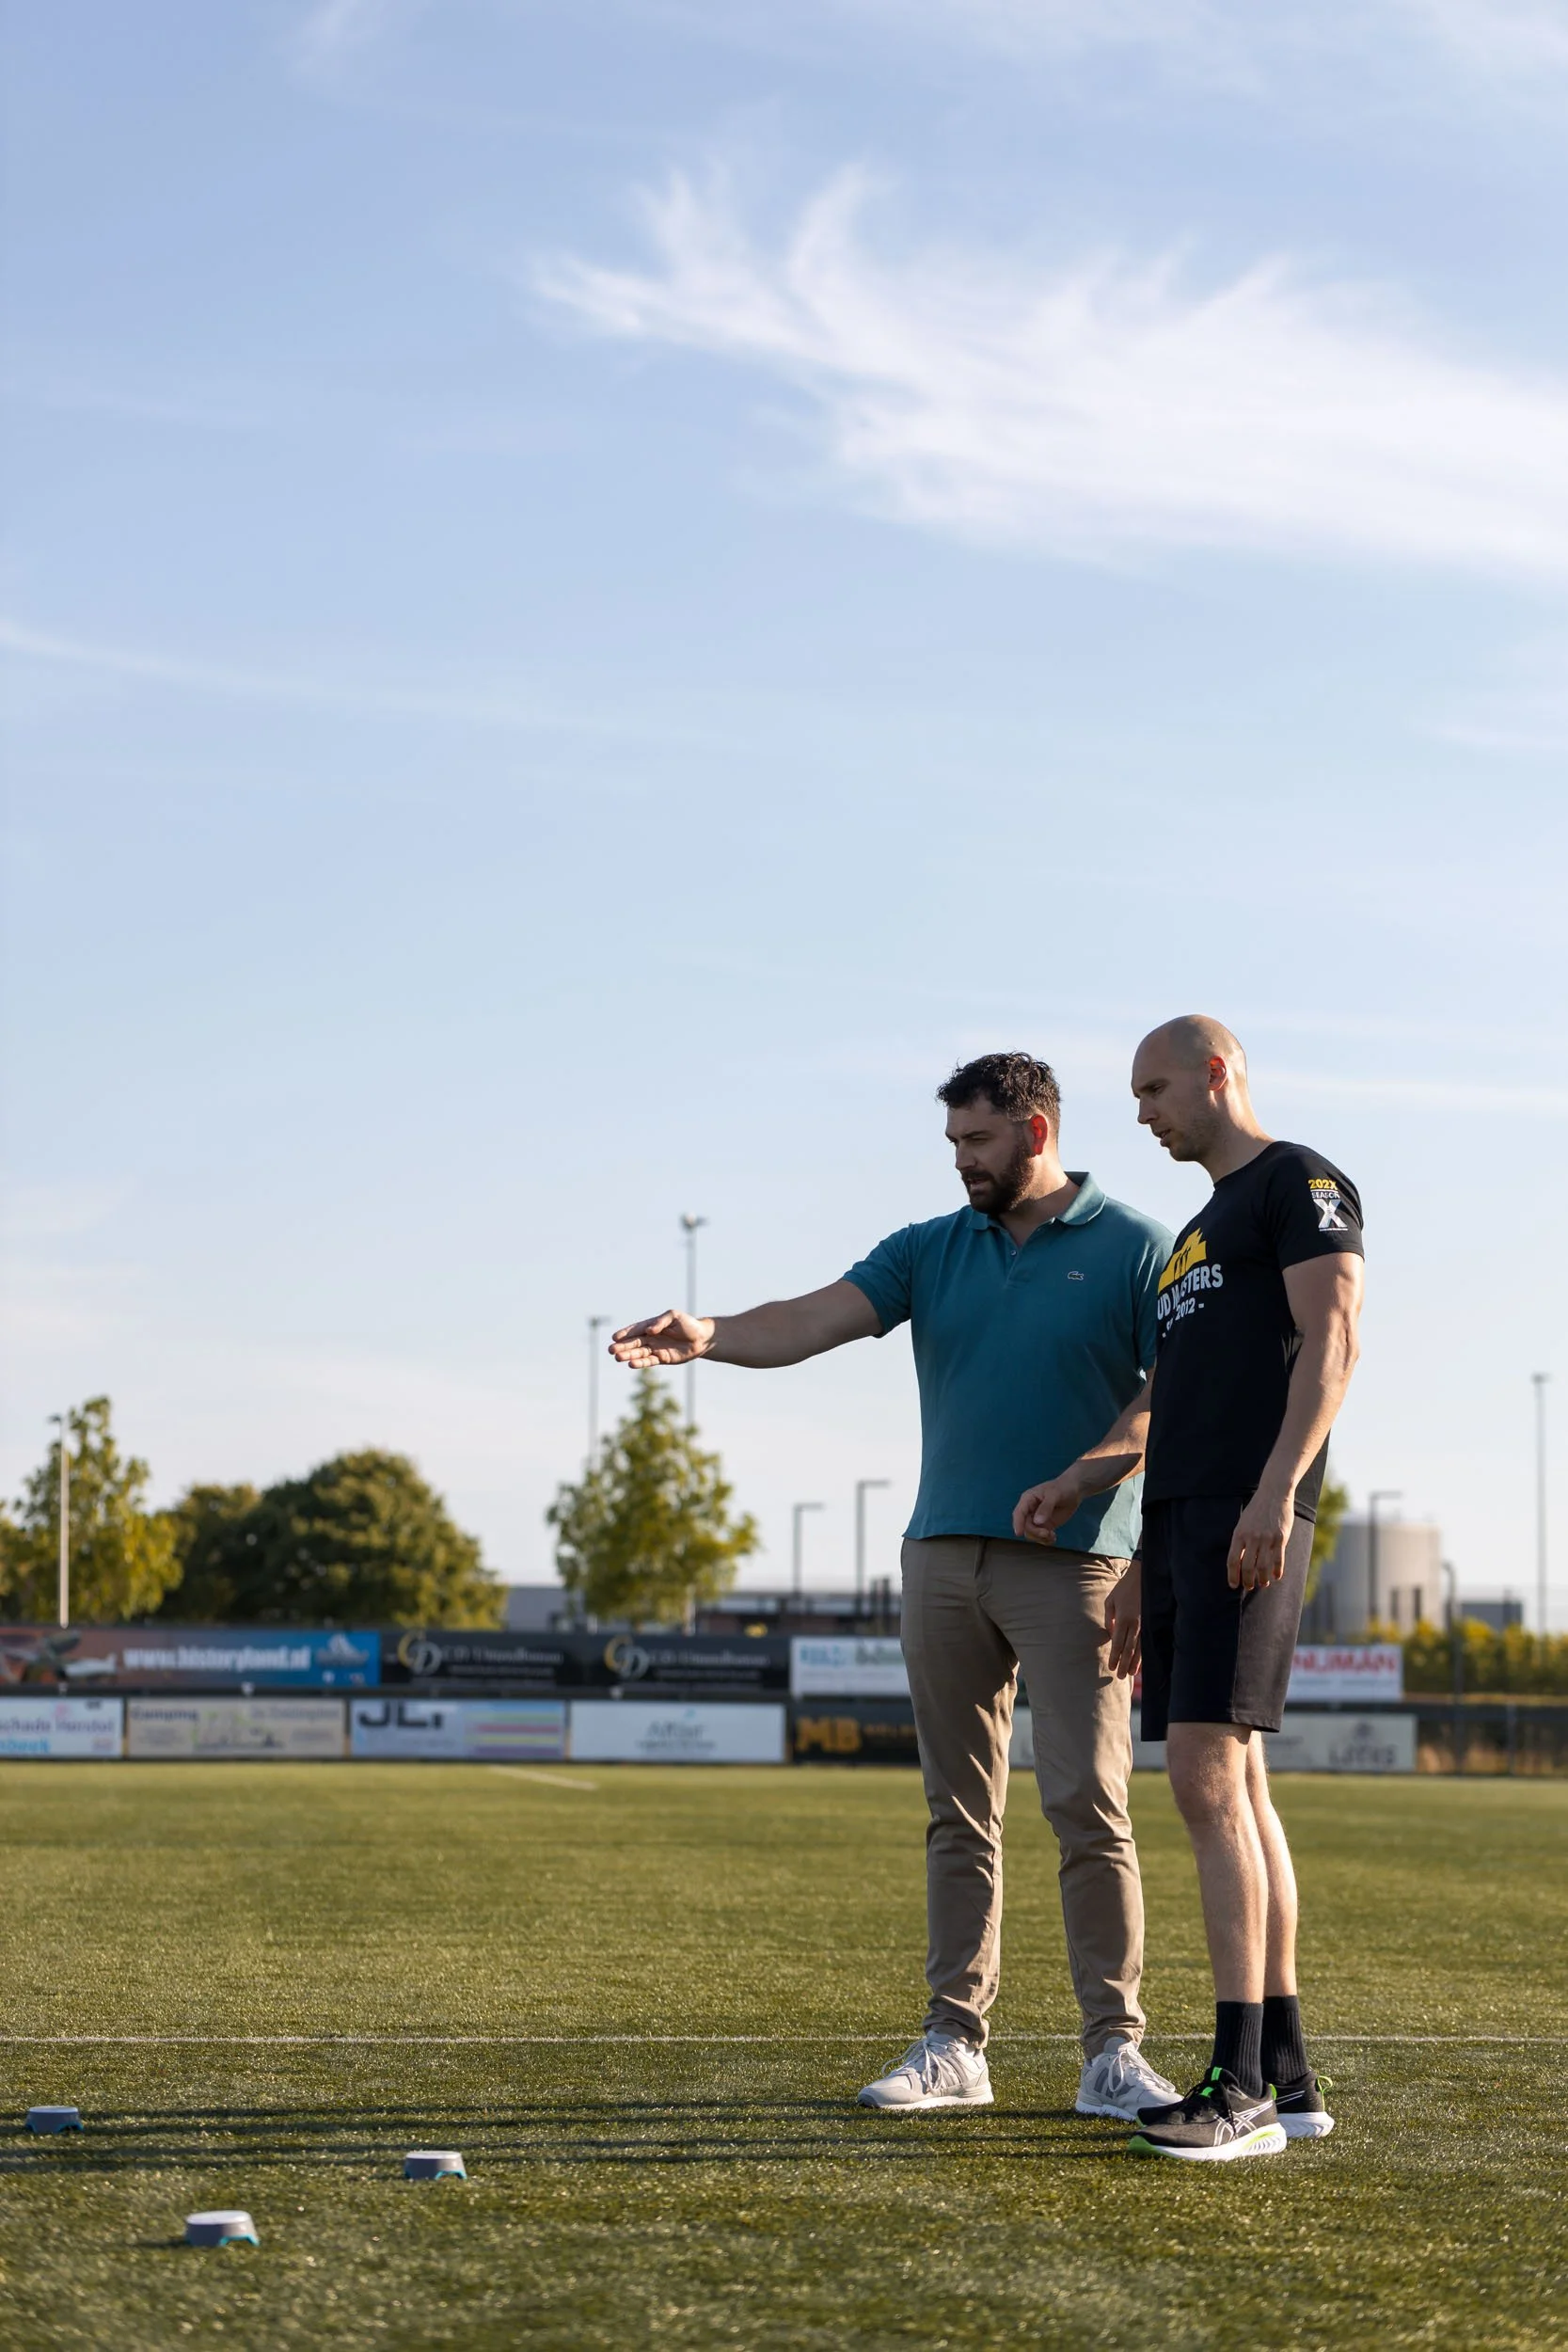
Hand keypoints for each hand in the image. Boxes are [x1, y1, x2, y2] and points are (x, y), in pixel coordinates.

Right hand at [608, 1310, 715, 1368]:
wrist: (702, 1338)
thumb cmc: (688, 1324)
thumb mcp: (674, 1316)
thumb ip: (661, 1322)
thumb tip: (649, 1330)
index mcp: (652, 1325)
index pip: (635, 1330)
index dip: (625, 1333)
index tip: (614, 1337)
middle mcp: (651, 1337)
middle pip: (634, 1342)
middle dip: (622, 1346)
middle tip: (611, 1350)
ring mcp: (656, 1348)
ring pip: (639, 1353)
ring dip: (628, 1355)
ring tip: (618, 1358)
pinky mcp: (662, 1358)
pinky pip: (649, 1361)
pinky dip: (640, 1363)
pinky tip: (631, 1364)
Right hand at [1012, 1471, 1083, 1544]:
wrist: (1074, 1491)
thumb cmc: (1062, 1488)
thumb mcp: (1054, 1495)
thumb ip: (1046, 1507)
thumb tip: (1037, 1521)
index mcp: (1028, 1499)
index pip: (1019, 1512)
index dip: (1017, 1523)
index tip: (1019, 1533)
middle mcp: (1030, 1510)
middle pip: (1025, 1526)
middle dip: (1035, 1532)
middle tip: (1048, 1533)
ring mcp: (1037, 1519)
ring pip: (1032, 1533)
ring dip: (1041, 1537)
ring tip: (1052, 1536)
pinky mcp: (1045, 1525)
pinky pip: (1040, 1536)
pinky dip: (1045, 1540)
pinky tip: (1053, 1538)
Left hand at [1105, 1560, 1140, 1678]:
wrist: (1142, 1577)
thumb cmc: (1123, 1589)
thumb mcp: (1110, 1601)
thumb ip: (1108, 1619)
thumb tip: (1110, 1635)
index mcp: (1122, 1619)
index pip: (1117, 1643)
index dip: (1115, 1657)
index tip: (1112, 1667)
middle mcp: (1134, 1624)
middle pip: (1129, 1649)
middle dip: (1124, 1664)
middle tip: (1121, 1676)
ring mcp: (1144, 1624)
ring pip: (1139, 1648)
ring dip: (1135, 1662)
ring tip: (1131, 1673)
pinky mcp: (1151, 1623)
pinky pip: (1146, 1641)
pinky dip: (1143, 1653)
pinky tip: (1141, 1661)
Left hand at [1226, 1486, 1294, 1590]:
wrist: (1274, 1494)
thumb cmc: (1256, 1510)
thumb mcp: (1243, 1524)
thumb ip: (1241, 1542)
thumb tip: (1239, 1562)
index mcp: (1239, 1534)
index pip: (1233, 1560)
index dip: (1232, 1576)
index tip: (1234, 1585)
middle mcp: (1252, 1537)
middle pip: (1248, 1567)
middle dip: (1248, 1581)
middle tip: (1249, 1587)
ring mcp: (1267, 1538)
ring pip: (1263, 1566)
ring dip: (1262, 1579)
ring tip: (1263, 1583)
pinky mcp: (1281, 1538)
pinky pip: (1278, 1560)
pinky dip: (1277, 1571)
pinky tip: (1276, 1576)